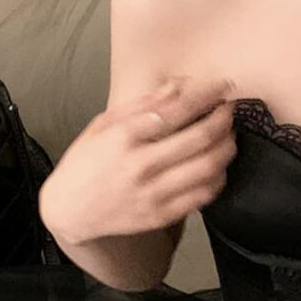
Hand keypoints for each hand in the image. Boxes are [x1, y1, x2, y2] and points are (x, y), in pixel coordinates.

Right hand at [39, 75, 238, 245]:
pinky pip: (203, 196)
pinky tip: (218, 167)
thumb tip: (178, 86)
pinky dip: (218, 178)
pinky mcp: (161, 215)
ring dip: (227, 148)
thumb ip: (142, 105)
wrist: (71, 210)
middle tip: (229, 110)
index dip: (206, 95)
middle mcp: (141, 164)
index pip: (176, 110)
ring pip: (208, 168)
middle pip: (200, 138)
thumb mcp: (104, 125)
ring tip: (228, 137)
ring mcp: (153, 193)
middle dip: (223, 120)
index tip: (222, 85)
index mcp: (124, 136)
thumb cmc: (86, 162)